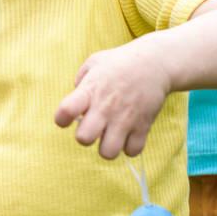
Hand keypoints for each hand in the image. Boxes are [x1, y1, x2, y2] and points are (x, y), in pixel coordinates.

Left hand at [54, 41, 171, 158]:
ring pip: (108, 152)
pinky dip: (129, 147)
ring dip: (106, 146)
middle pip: (84, 139)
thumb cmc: (119, 63)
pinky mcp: (143, 126)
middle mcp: (106, 107)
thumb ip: (80, 83)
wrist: (154, 63)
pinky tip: (127, 135)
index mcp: (90, 90)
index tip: (67, 116)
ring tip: (110, 134)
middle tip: (92, 127)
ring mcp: (125, 119)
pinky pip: (132, 151)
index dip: (61, 118)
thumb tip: (75, 106)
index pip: (66, 111)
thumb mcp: (93, 64)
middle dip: (84, 137)